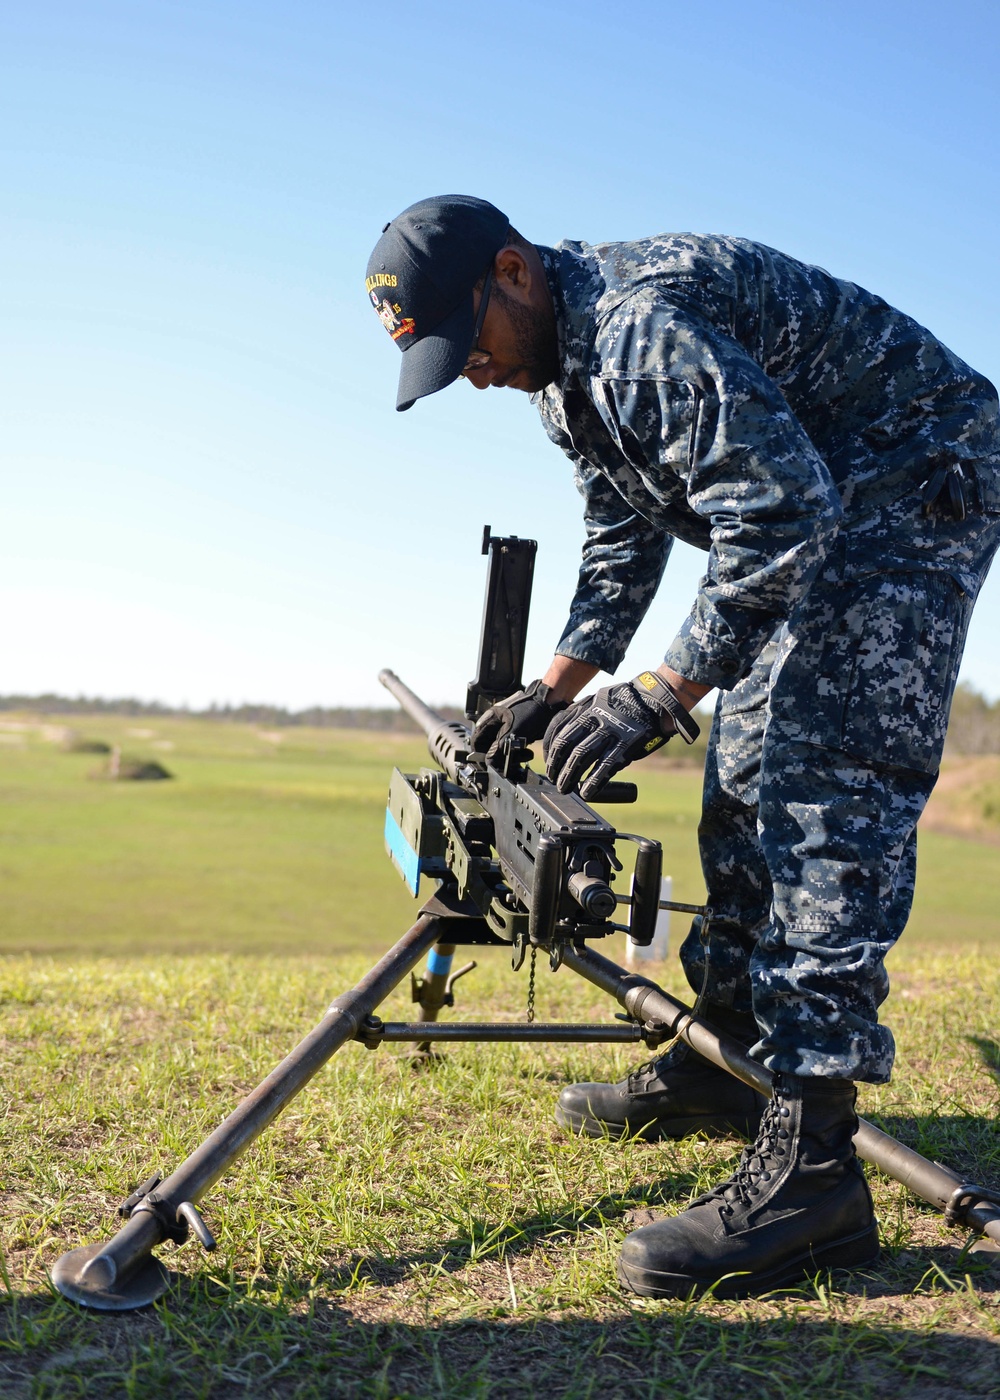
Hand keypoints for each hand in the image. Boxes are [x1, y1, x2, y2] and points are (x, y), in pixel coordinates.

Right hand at [470, 679, 568, 760]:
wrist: (552, 702)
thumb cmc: (532, 712)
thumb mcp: (512, 732)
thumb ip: (498, 748)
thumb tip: (490, 762)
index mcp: (490, 718)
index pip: (477, 741)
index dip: (481, 755)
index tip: (490, 766)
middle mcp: (497, 721)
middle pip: (490, 745)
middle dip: (500, 756)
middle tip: (510, 764)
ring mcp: (508, 725)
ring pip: (503, 746)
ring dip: (511, 755)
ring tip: (524, 756)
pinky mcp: (519, 729)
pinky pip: (513, 744)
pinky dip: (519, 751)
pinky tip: (528, 753)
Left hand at [543, 671, 699, 798]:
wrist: (657, 699)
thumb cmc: (627, 704)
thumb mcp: (599, 701)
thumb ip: (582, 716)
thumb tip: (564, 737)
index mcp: (585, 707)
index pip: (558, 730)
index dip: (549, 750)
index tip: (549, 762)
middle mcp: (595, 718)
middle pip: (566, 744)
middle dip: (556, 765)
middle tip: (554, 778)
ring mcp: (610, 731)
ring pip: (581, 755)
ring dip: (569, 775)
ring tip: (565, 788)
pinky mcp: (626, 744)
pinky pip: (605, 766)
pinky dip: (593, 781)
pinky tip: (587, 792)